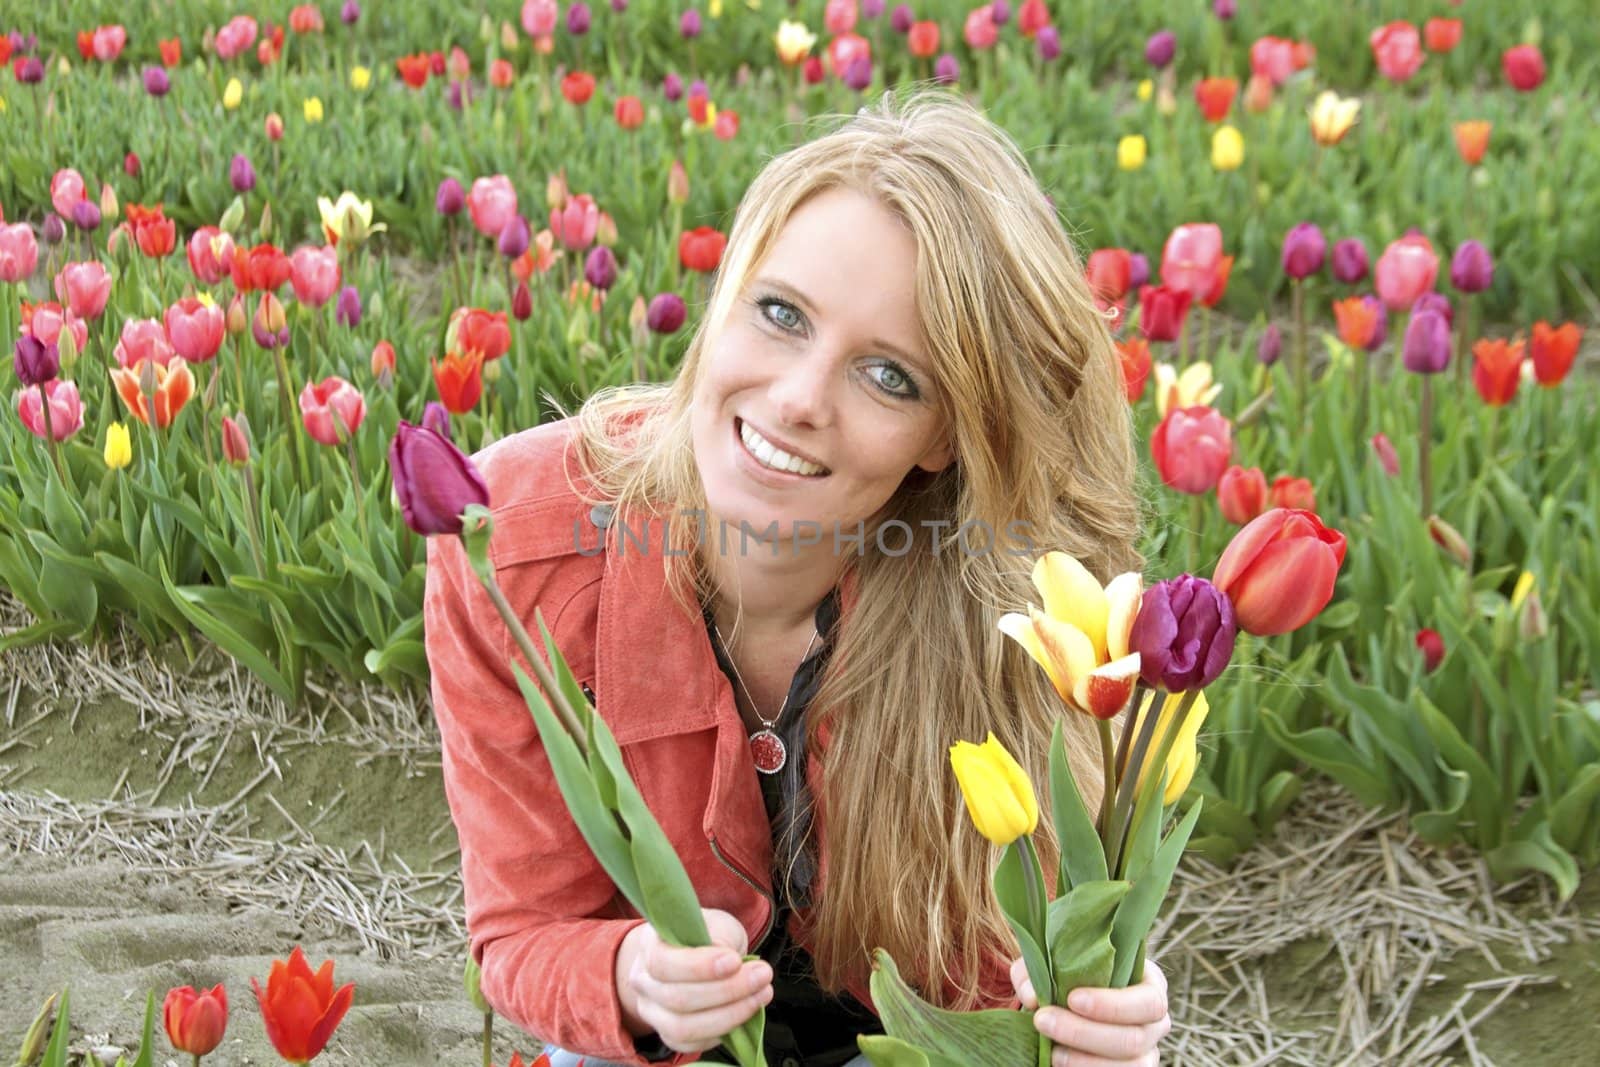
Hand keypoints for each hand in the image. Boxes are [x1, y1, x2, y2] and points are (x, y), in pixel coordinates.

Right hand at [615, 908, 773, 1053]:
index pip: (662, 963)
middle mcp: (643, 981)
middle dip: (726, 990)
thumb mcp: (716, 922)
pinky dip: (722, 1032)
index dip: (699, 967)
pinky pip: (692, 1044)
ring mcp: (652, 1011)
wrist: (697, 954)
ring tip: (761, 995)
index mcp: (649, 945)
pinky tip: (744, 1012)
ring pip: (682, 1028)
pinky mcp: (668, 1034)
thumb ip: (720, 938)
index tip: (735, 961)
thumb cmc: (707, 934)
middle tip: (763, 975)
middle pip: (676, 998)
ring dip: (729, 1014)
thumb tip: (731, 964)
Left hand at [1009, 956, 1170, 1065]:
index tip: (1073, 999)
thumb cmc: (1070, 977)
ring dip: (1085, 1061)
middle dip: (1084, 1033)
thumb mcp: (1054, 963)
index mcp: (1150, 985)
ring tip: (1052, 1051)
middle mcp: (1154, 1022)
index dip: (1114, 1005)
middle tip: (1043, 1021)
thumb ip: (1037, 972)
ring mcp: (1147, 1052)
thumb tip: (1033, 996)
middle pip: (1134, 1038)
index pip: (1149, 1000)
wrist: (1070, 1006)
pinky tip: (1061, 1063)